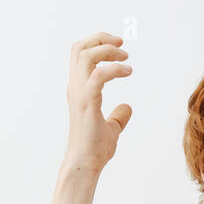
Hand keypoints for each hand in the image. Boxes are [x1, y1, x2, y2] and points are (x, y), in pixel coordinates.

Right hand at [63, 32, 132, 172]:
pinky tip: (127, 72)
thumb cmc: (94, 149)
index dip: (98, 44)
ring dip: (107, 51)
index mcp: (78, 89)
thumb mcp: (111, 129)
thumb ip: (118, 117)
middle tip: (122, 44)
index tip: (119, 48)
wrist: (85, 164)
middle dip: (101, 39)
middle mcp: (76, 87)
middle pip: (80, 48)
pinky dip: (114, 68)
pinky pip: (98, 75)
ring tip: (126, 57)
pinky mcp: (87, 103)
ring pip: (86, 56)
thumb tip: (127, 107)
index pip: (80, 54)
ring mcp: (79, 94)